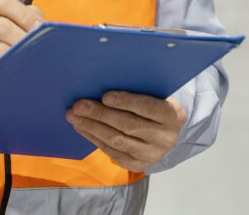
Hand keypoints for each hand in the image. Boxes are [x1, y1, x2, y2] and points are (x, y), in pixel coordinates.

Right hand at [0, 0, 42, 104]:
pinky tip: (11, 73)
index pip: (2, 1)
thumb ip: (19, 14)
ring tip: (29, 61)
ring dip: (17, 58)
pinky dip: (3, 72)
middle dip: (25, 39)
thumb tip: (41, 24)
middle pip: (2, 26)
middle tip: (39, 48)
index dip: (25, 14)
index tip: (40, 27)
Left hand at [66, 91, 187, 171]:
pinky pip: (113, 153)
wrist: (167, 131)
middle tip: (79, 106)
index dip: (126, 101)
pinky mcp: (139, 165)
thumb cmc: (156, 104)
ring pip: (118, 141)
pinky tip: (83, 128)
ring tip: (74, 117)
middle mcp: (166, 138)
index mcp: (174, 115)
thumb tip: (104, 83)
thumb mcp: (156, 94)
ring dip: (92, 128)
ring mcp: (152, 154)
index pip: (148, 107)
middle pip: (129, 126)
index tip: (105, 95)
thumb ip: (139, 89)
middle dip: (100, 115)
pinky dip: (95, 139)